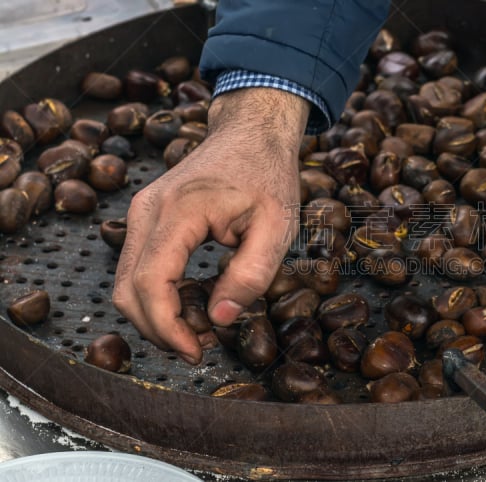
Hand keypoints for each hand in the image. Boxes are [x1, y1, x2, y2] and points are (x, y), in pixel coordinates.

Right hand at [112, 88, 308, 363]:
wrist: (251, 133)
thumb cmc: (268, 176)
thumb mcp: (278, 227)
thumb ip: (251, 275)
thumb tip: (219, 320)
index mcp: (179, 211)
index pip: (151, 284)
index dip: (167, 329)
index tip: (196, 352)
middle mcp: (147, 210)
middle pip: (127, 289)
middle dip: (160, 329)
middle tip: (202, 346)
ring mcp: (140, 212)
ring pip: (126, 281)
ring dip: (157, 315)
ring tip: (202, 326)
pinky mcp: (145, 217)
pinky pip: (137, 267)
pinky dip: (157, 295)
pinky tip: (194, 301)